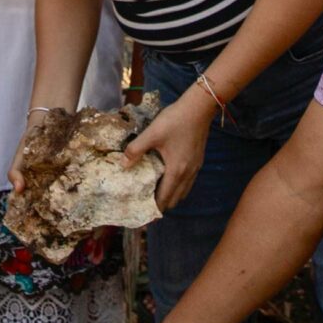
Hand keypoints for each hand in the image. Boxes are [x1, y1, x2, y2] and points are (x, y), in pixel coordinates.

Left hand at [125, 90, 212, 208]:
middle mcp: (188, 174)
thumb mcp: (152, 134)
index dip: (155, 208)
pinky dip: (179, 186)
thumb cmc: (175, 120)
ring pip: (184, 191)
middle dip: (163, 204)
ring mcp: (196, 168)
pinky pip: (188, 182)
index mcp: (176, 171)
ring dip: (172, 196)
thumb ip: (136, 149)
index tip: (145, 215)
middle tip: (148, 204)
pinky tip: (170, 178)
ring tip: (157, 194)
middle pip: (176, 198)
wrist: (199, 108)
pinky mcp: (198, 161)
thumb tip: (123, 165)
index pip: (165, 198)